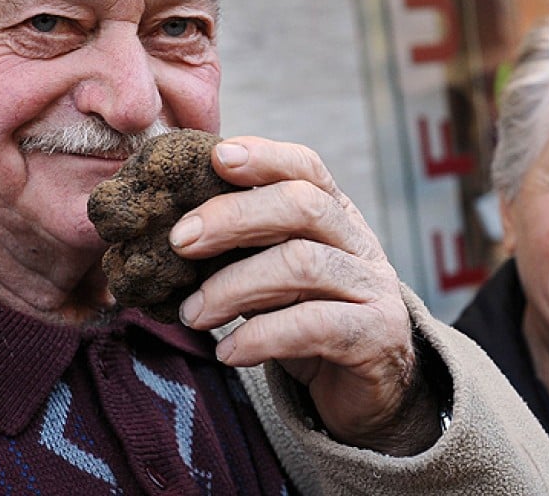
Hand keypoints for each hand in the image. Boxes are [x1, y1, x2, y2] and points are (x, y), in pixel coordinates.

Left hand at [170, 136, 439, 454]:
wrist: (365, 392)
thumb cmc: (306, 321)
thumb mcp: (274, 275)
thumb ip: (242, 247)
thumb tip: (172, 229)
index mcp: (335, 216)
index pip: (306, 169)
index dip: (264, 157)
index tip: (214, 158)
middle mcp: (359, 243)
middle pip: (303, 206)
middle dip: (234, 217)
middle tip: (179, 241)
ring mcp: (373, 287)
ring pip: (303, 264)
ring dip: (234, 286)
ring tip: (193, 314)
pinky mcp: (376, 335)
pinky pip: (314, 325)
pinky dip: (262, 336)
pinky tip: (229, 352)